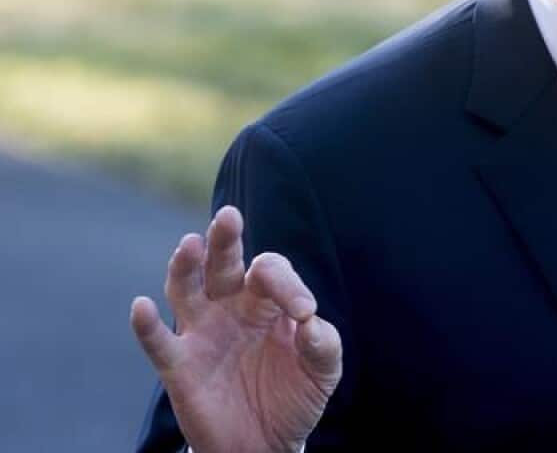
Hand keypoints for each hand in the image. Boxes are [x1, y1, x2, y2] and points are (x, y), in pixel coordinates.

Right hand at [130, 206, 341, 452]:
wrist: (266, 444)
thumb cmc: (296, 396)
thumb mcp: (323, 371)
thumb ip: (323, 344)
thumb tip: (311, 320)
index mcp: (268, 301)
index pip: (271, 273)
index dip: (288, 285)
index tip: (304, 313)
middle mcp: (231, 308)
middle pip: (223, 264)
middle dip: (225, 240)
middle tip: (229, 216)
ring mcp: (202, 333)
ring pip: (186, 290)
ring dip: (185, 267)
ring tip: (189, 245)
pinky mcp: (179, 366)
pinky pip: (158, 342)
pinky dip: (147, 325)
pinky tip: (142, 306)